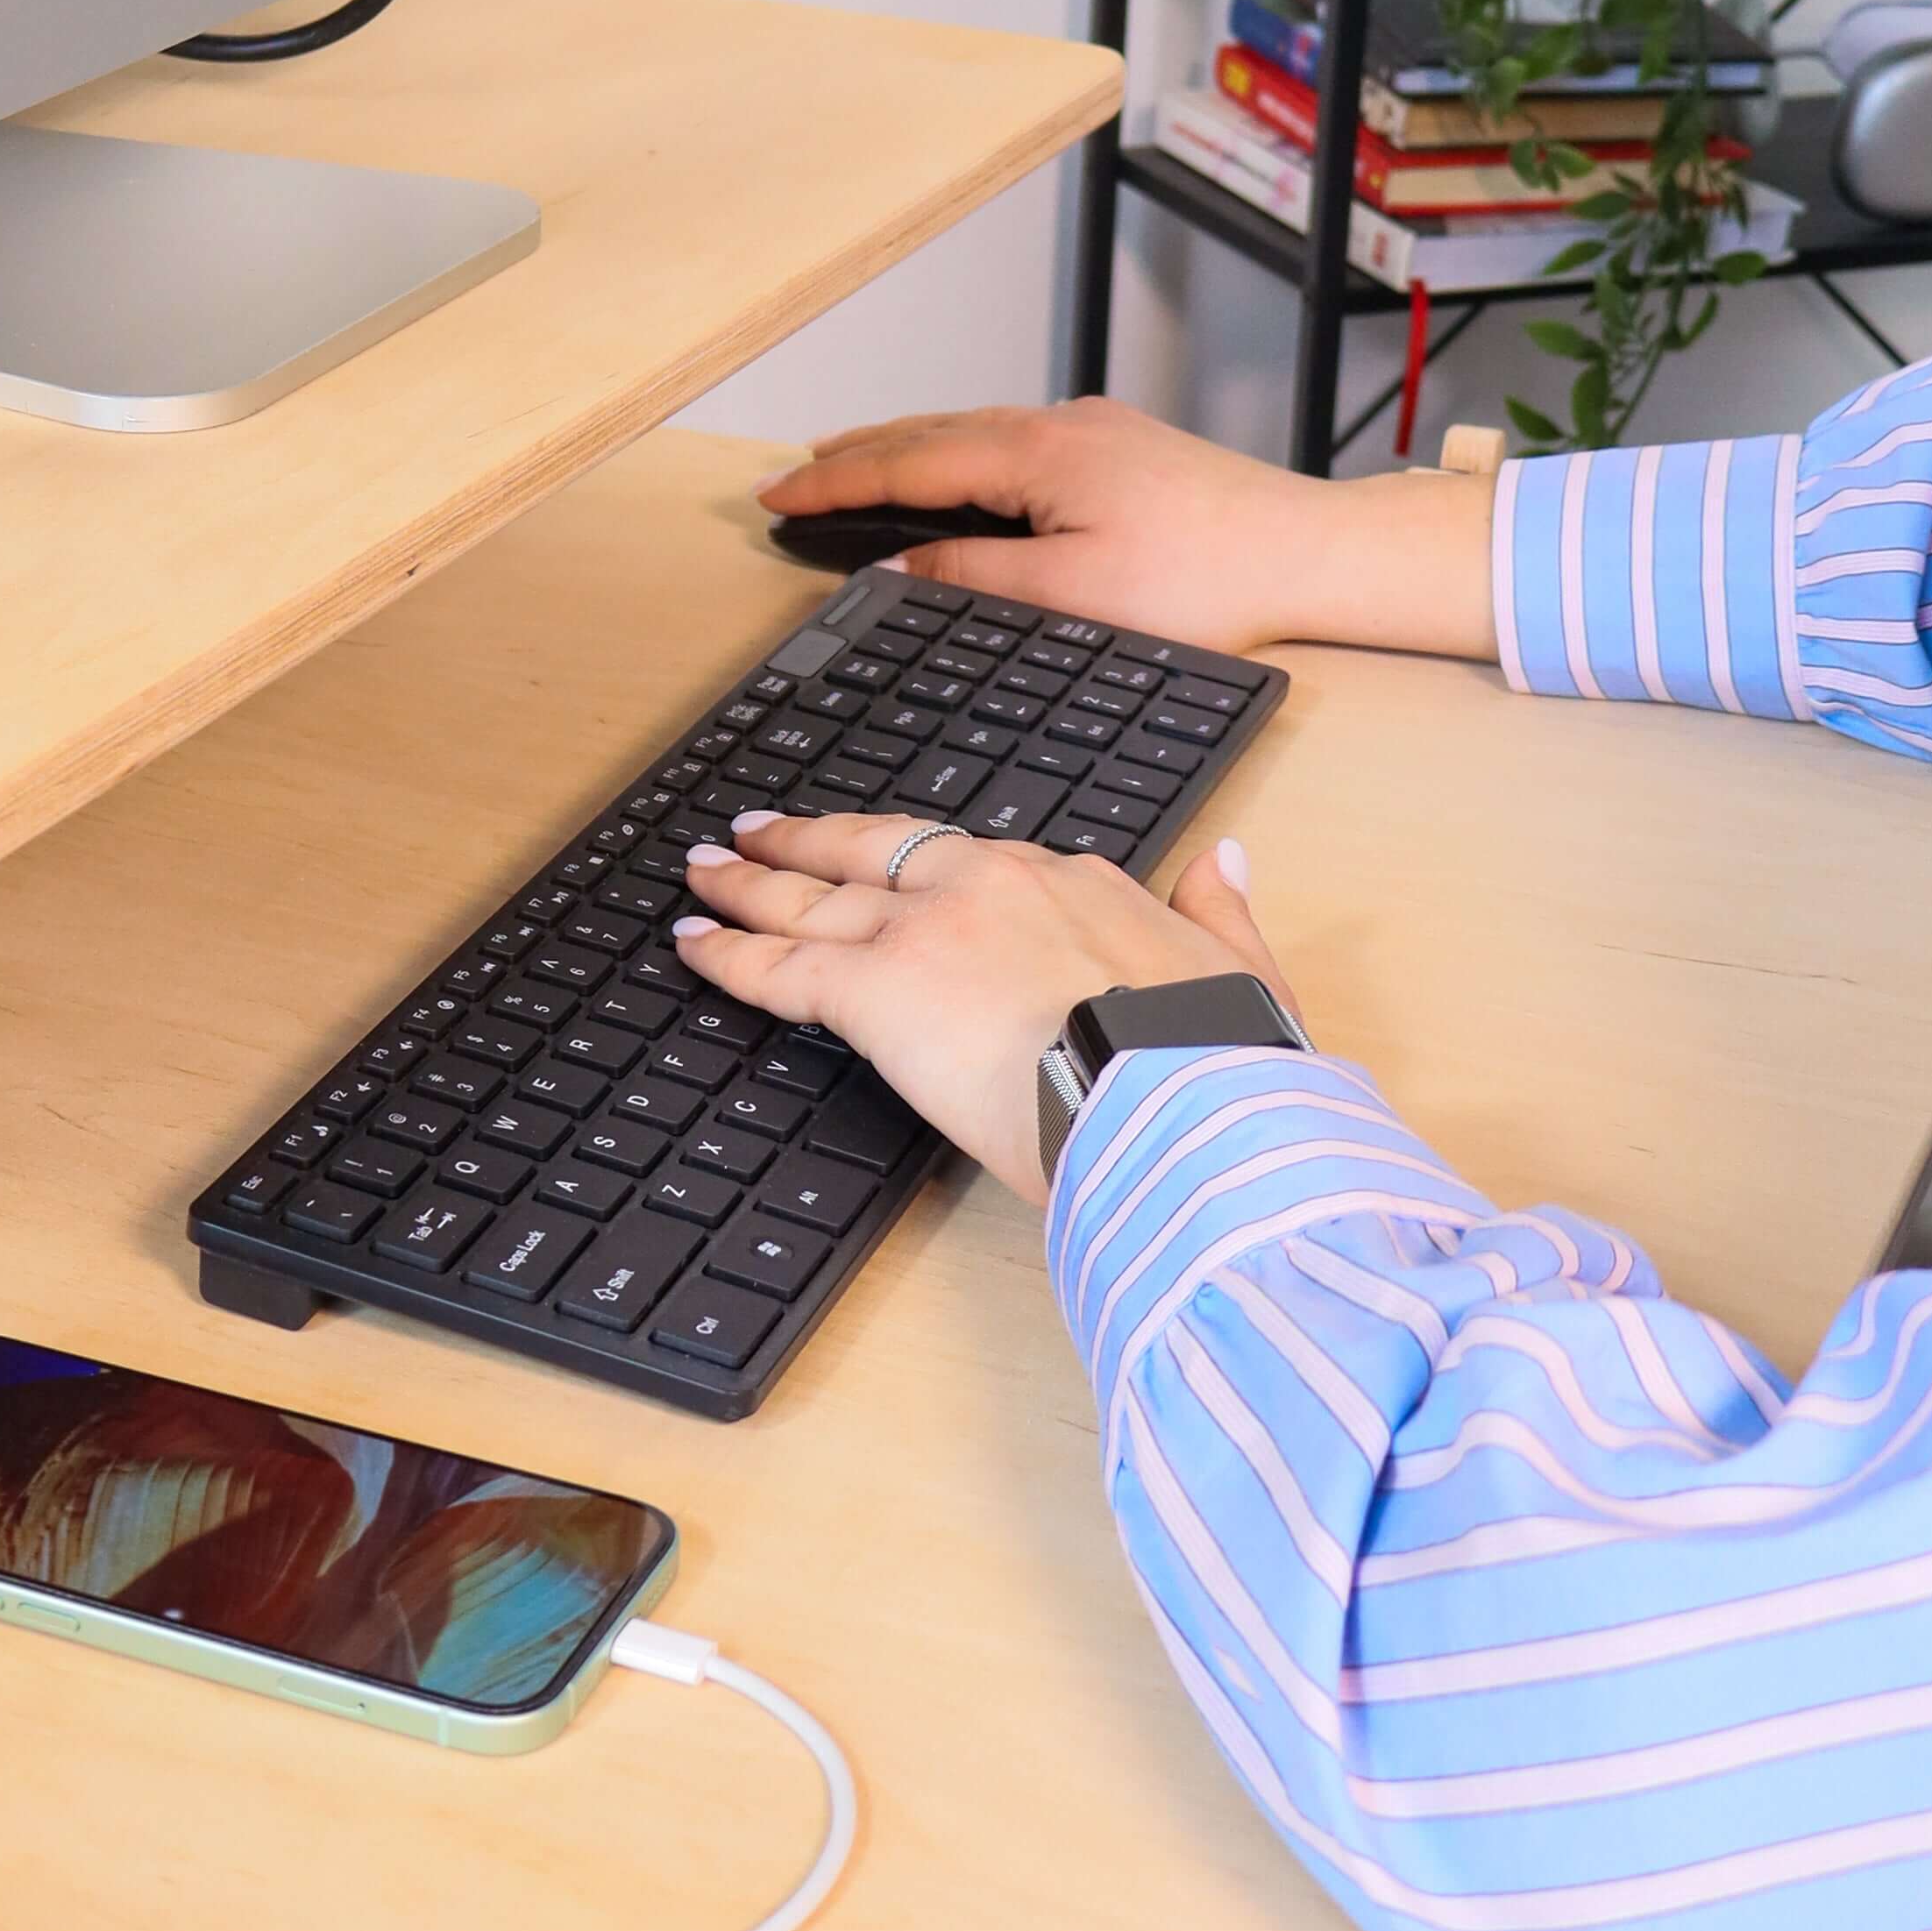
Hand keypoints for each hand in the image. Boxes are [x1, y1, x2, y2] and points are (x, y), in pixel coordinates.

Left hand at [674, 815, 1296, 1204]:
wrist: (1182, 1100)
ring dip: (750, 883)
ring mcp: (927, 931)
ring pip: (813, 897)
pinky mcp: (876, 989)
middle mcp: (991, 886)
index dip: (924, 861)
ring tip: (705, 871)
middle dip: (810, 839)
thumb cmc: (1216, 1062)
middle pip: (874, 851)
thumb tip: (1222, 860)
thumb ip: (1219, 913)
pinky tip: (691, 944)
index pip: (979, 863)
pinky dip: (727, 953)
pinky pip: (780, 967)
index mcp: (1076, 884)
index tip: (896, 858)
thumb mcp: (1239, 972)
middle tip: (759, 830)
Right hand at [760, 396, 1495, 662]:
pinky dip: (955, 450)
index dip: (831, 480)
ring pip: (967, 430)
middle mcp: (1056, 425)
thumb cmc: (1208, 581)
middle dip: (851, 454)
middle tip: (788, 474)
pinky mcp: (1115, 445)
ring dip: (900, 448)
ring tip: (847, 462)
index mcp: (1035, 454)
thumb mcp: (1072, 598)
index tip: (774, 493)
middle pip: (927, 432)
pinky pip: (1007, 437)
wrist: (1310, 553)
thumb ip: (975, 577)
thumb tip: (900, 568)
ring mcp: (1088, 430)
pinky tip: (949, 467)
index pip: (904, 464)